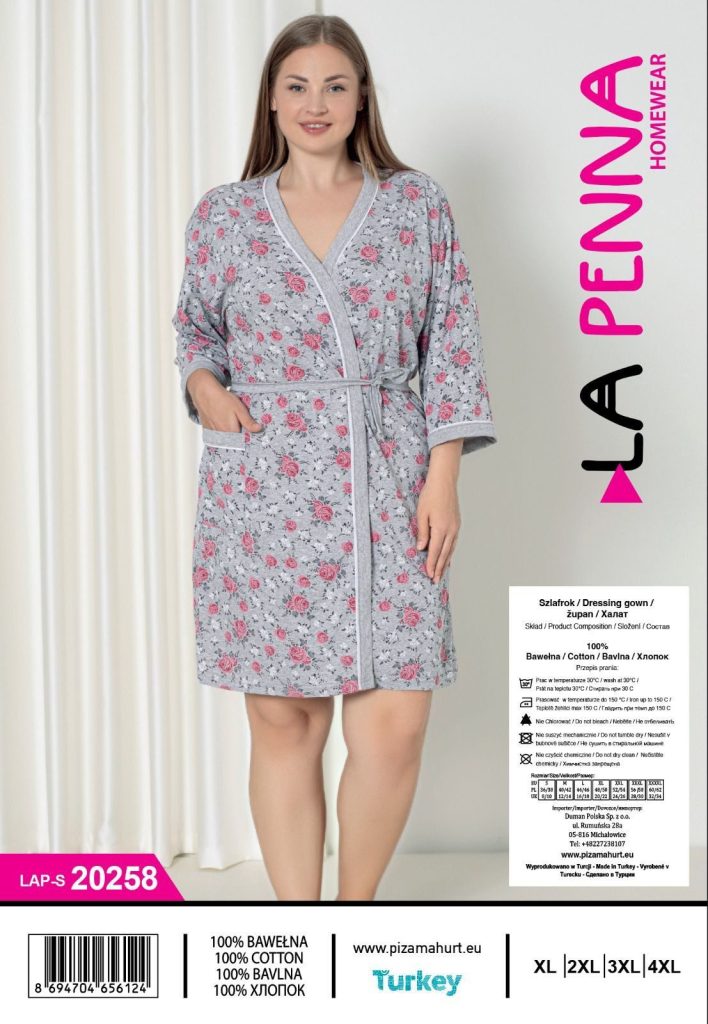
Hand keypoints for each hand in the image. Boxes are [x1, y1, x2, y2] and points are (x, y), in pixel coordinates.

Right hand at [187, 369, 263, 433]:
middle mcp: (221, 435)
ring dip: (228, 433)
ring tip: (228, 420)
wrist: (204, 393)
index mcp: (232, 432)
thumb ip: (248, 421)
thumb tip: (258, 429)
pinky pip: (216, 434)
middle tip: (237, 422)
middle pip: (233, 439)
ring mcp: (213, 433)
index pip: (242, 440)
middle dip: (237, 435)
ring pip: (224, 437)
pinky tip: (220, 421)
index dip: (246, 435)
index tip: (249, 430)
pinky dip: (219, 431)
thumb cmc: (223, 399)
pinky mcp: (207, 429)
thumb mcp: (239, 409)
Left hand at [415, 467, 460, 583]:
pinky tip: (447, 555)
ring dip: (446, 561)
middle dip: (440, 568)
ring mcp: (455, 527)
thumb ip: (422, 532)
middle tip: (436, 580)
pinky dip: (450, 551)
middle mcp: (451, 530)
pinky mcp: (457, 523)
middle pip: (445, 554)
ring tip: (442, 572)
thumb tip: (421, 548)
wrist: (444, 482)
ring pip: (451, 549)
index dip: (432, 564)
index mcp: (441, 528)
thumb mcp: (421, 514)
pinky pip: (454, 542)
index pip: (435, 551)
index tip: (429, 575)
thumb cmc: (430, 495)